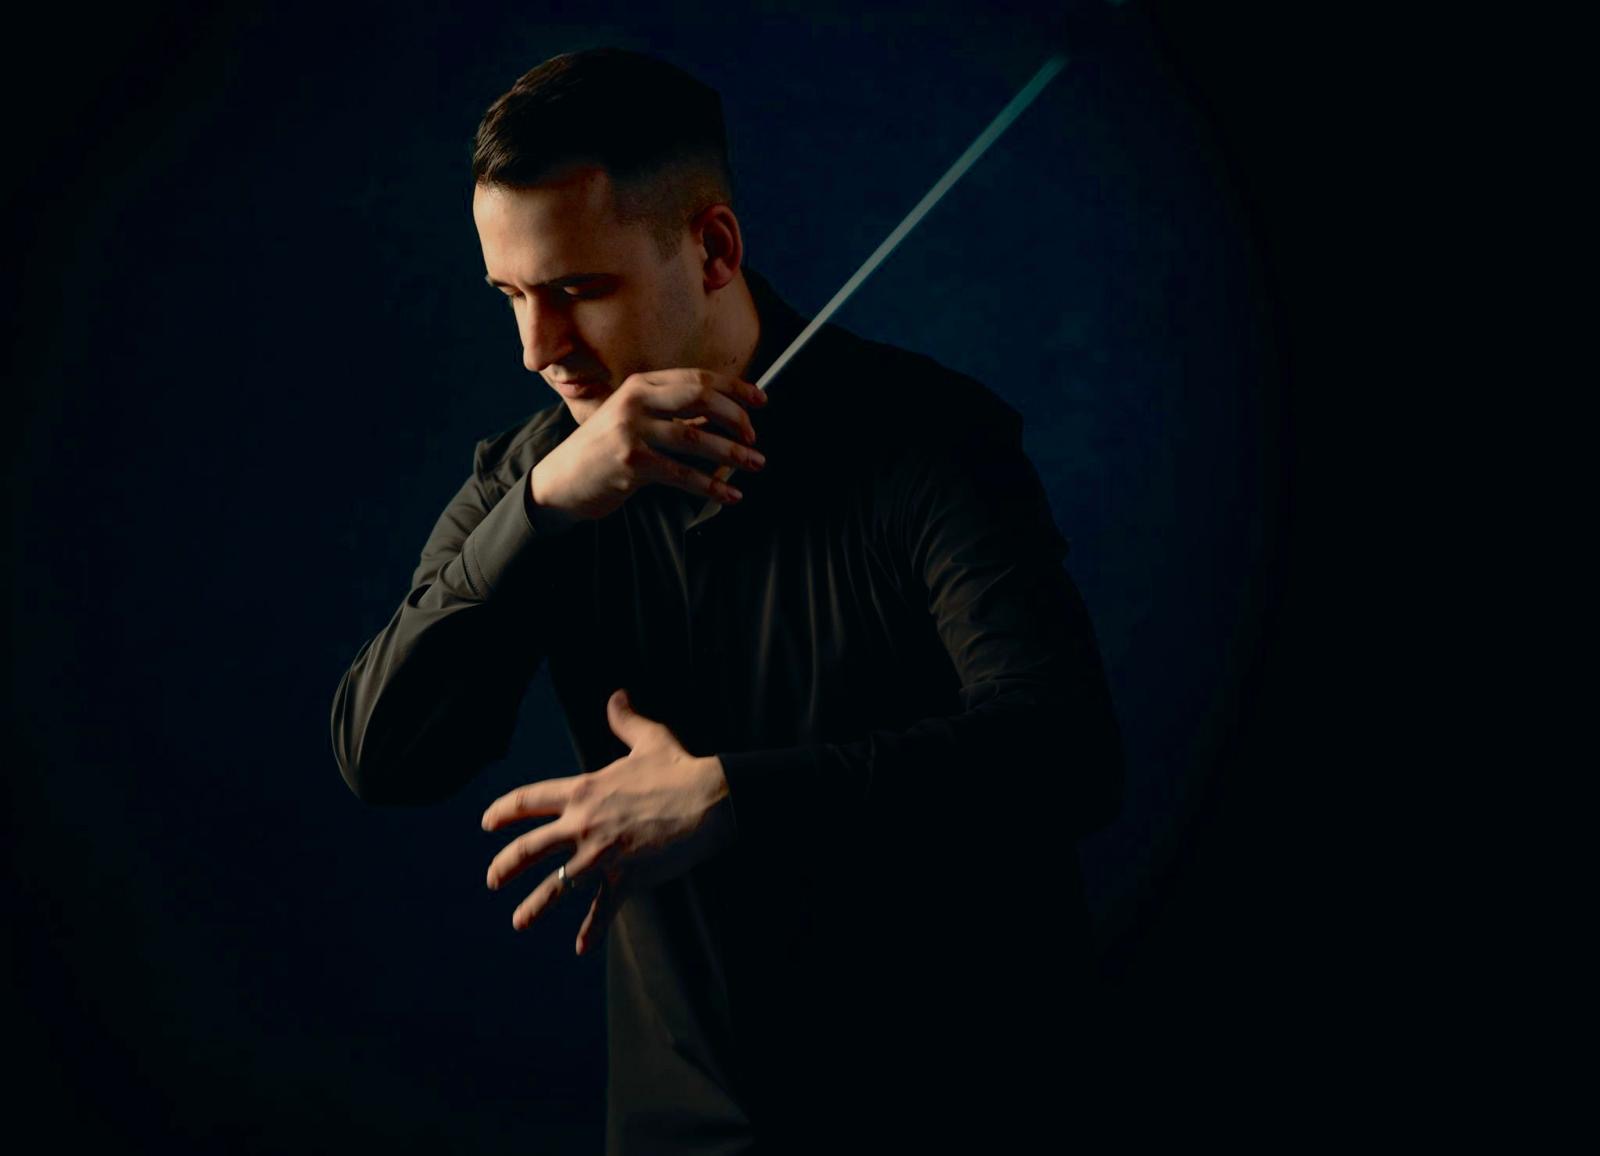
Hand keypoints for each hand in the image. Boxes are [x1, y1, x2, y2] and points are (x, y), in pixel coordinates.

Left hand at [481, 688, 734, 953]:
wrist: (710, 801)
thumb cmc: (680, 768)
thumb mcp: (649, 739)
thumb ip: (625, 720)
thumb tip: (616, 696)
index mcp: (583, 790)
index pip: (529, 801)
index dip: (503, 811)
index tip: (487, 823)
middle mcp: (584, 824)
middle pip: (529, 848)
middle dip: (506, 865)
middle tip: (493, 878)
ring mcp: (602, 854)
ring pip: (556, 886)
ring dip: (535, 906)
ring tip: (519, 921)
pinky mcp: (626, 878)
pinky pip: (602, 909)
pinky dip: (592, 930)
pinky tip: (580, 948)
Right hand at [530, 368, 769, 521]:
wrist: (560, 481)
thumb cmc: (604, 452)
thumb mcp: (635, 421)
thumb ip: (673, 416)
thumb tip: (724, 418)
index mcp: (639, 385)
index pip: (696, 378)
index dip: (734, 388)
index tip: (760, 399)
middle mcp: (634, 402)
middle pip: (699, 397)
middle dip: (735, 416)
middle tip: (754, 436)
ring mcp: (631, 431)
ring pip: (694, 437)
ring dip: (731, 453)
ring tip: (754, 464)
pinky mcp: (631, 464)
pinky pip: (681, 474)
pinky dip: (711, 486)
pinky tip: (729, 494)